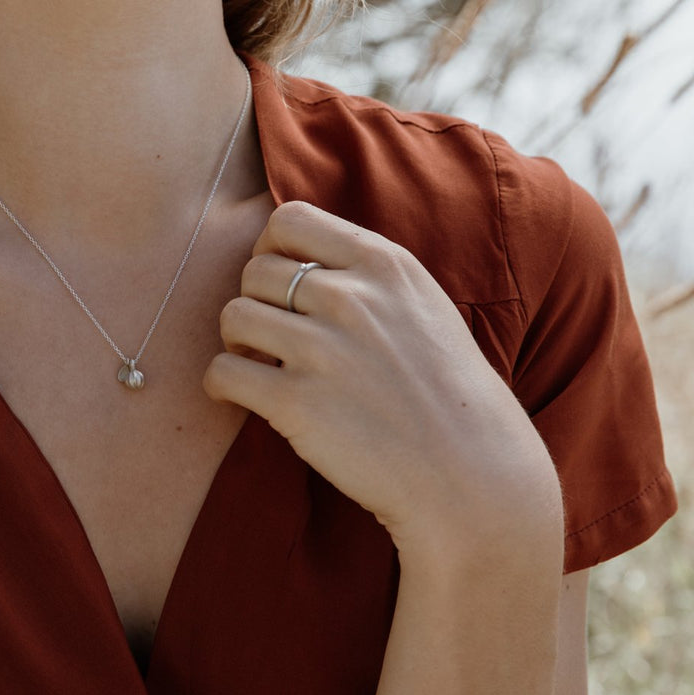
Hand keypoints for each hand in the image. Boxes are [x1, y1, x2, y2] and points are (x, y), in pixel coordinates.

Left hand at [203, 202, 561, 561]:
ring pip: (232, 315)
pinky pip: (221, 372)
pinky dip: (220, 384)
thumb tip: (297, 258)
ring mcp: (322, 349)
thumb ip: (366, 274)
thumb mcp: (423, 305)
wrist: (472, 475)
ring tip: (257, 364)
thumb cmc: (448, 392)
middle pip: (255, 270)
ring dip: (236, 341)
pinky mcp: (296, 404)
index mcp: (383, 265)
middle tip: (269, 336)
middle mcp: (351, 298)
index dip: (269, 247)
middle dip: (254, 300)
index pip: (290, 219)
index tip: (276, 281)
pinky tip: (241, 397)